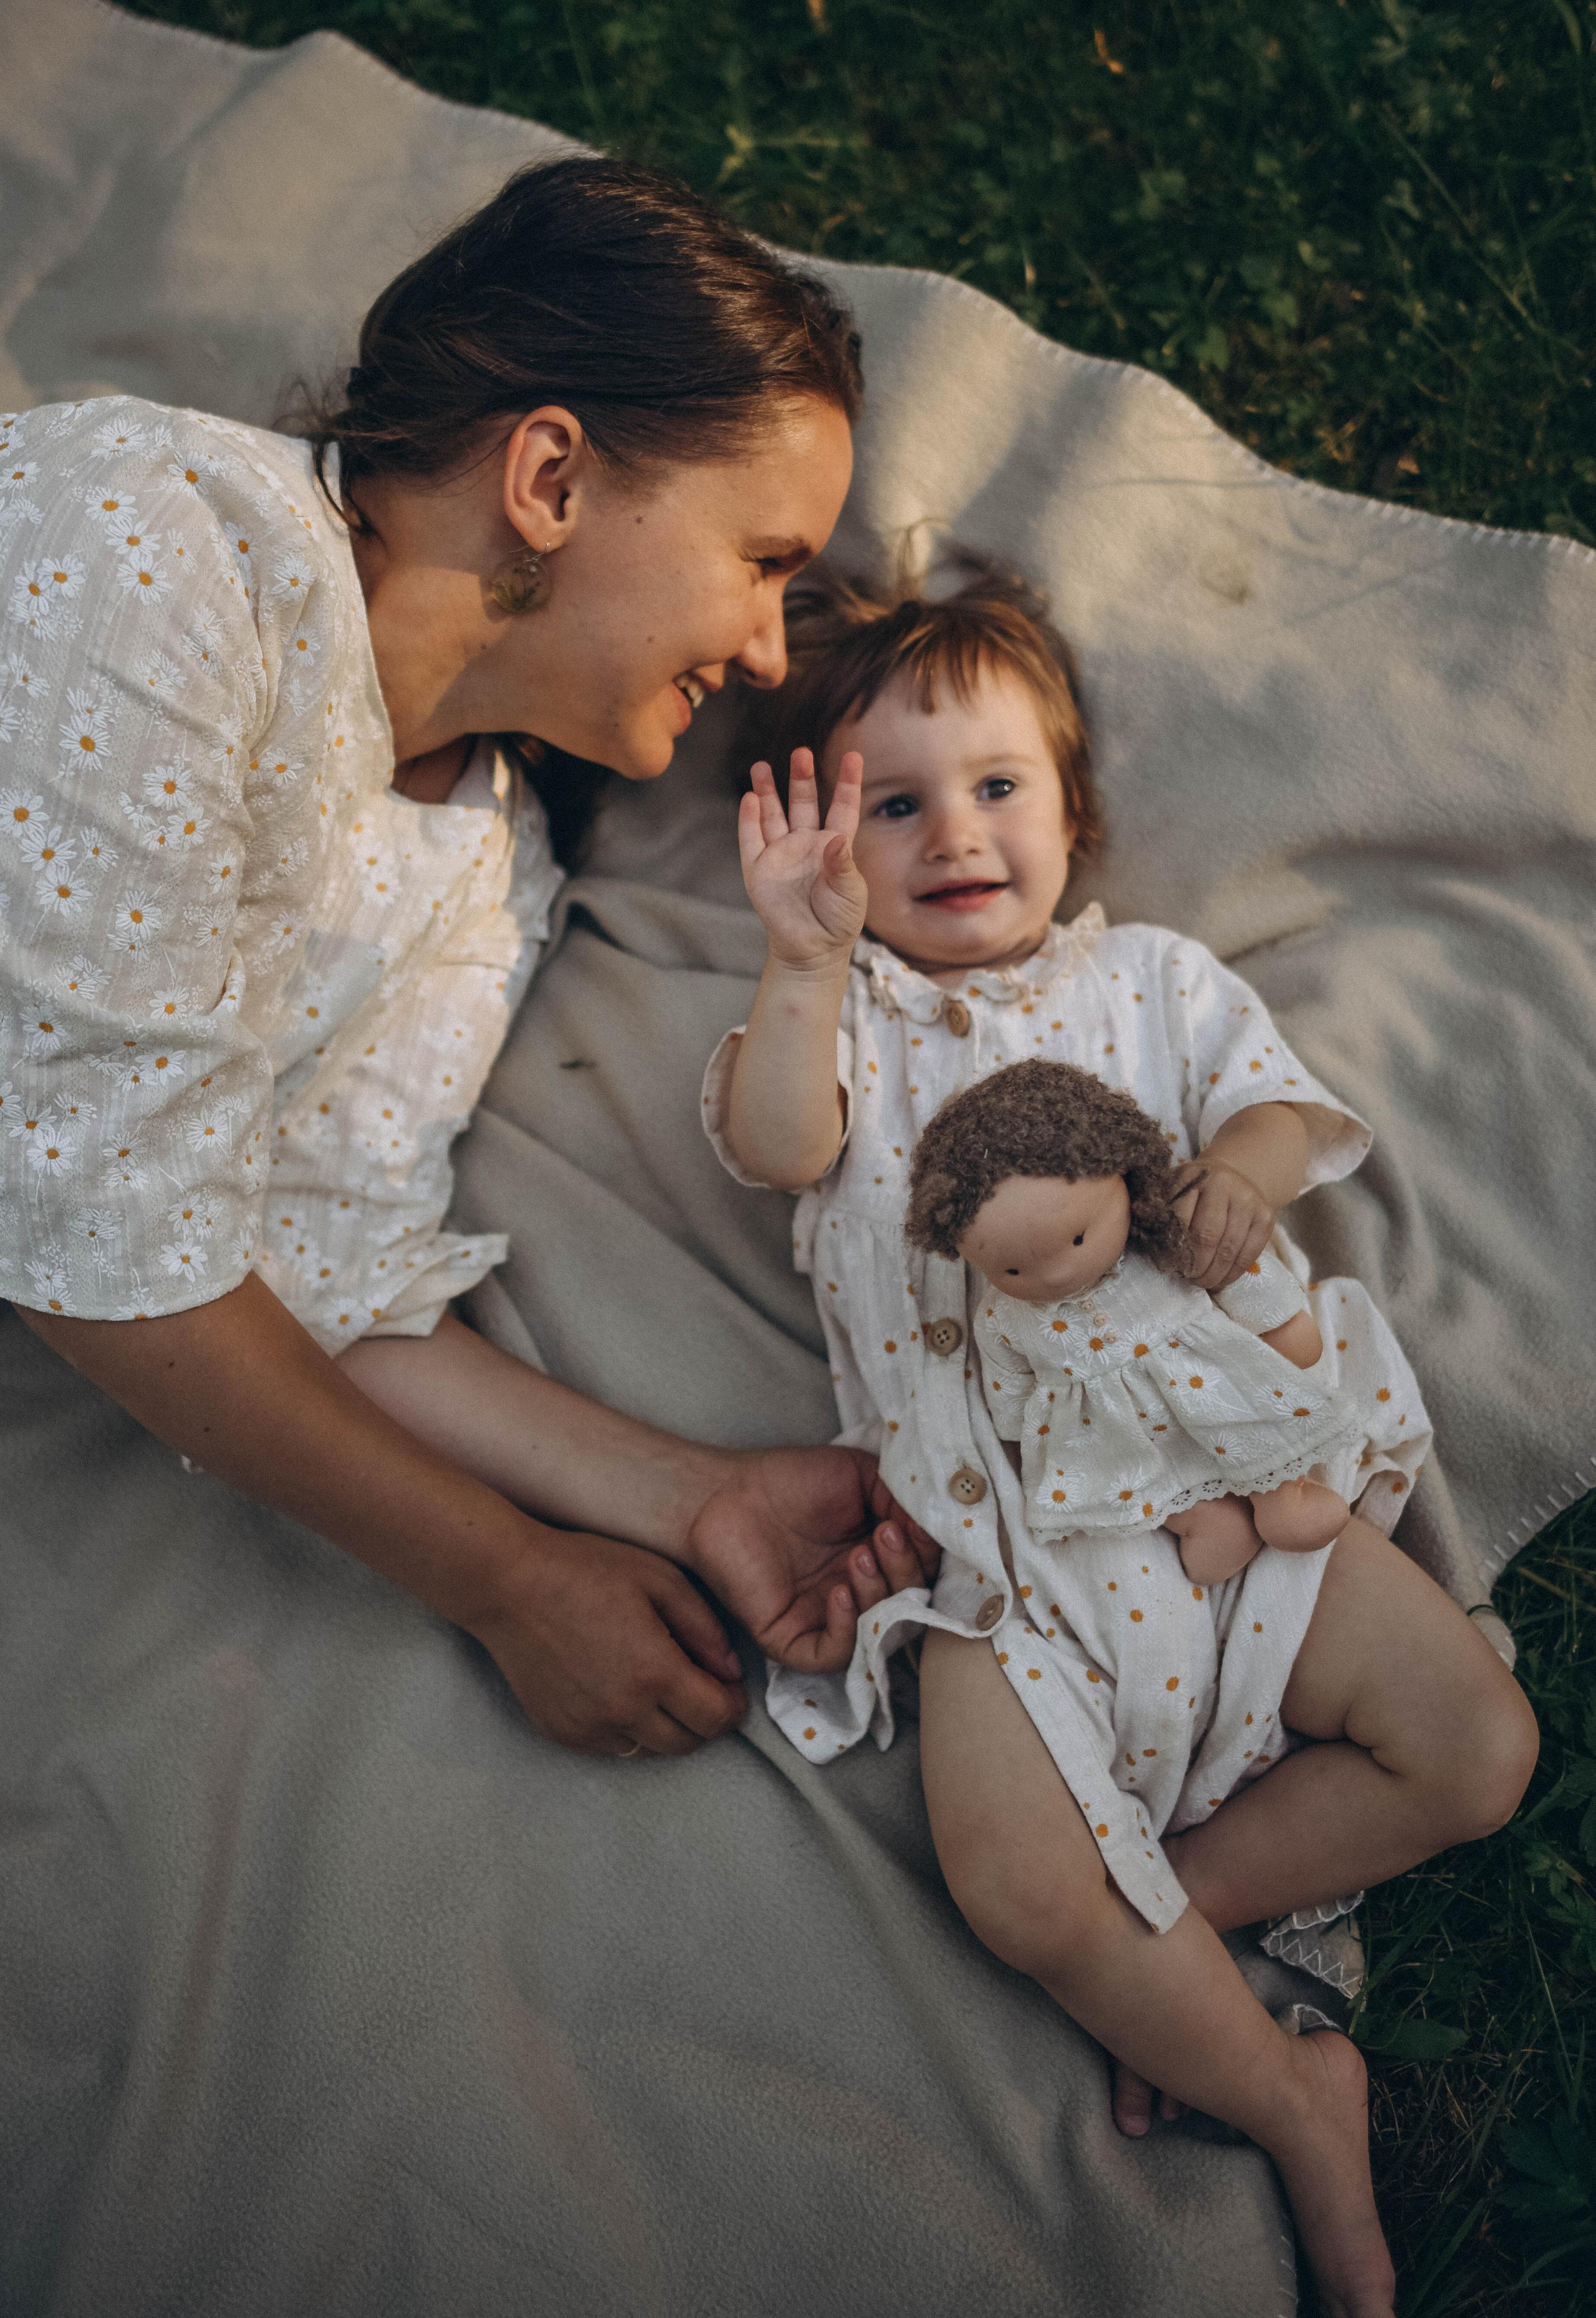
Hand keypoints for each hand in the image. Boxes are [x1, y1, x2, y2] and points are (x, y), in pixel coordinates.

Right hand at [469, 1524, 746, 1757]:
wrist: (509, 1584)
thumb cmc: (586, 1569)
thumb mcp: (660, 1578)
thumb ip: (705, 1627)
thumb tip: (732, 1670)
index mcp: (655, 1672)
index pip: (716, 1719)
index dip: (733, 1706)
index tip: (729, 1688)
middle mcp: (624, 1711)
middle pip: (687, 1743)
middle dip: (702, 1719)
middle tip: (697, 1685)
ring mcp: (589, 1727)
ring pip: (649, 1751)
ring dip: (664, 1726)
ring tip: (653, 1684)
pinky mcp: (561, 1732)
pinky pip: (611, 1746)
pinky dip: (625, 1727)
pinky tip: (615, 1688)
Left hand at [685, 1445, 939, 1675]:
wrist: (727, 1491)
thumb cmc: (792, 1481)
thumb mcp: (862, 1476)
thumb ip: (903, 1499)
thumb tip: (936, 1528)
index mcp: (878, 1558)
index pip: (921, 1573)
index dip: (924, 1555)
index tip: (911, 1524)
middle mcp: (858, 1594)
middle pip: (906, 1606)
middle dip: (904, 1572)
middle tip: (882, 1536)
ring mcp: (826, 1619)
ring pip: (875, 1632)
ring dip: (878, 1594)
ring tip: (859, 1554)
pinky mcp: (791, 1638)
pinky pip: (832, 1655)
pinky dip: (846, 1631)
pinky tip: (840, 1593)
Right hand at [738, 748, 868, 969]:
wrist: (813, 951)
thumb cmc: (839, 921)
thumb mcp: (851, 892)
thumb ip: (843, 865)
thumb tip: (835, 840)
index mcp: (835, 845)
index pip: (842, 806)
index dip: (846, 782)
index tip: (853, 756)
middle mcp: (806, 843)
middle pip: (803, 802)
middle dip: (801, 777)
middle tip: (801, 752)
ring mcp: (781, 854)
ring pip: (772, 814)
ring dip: (768, 790)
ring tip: (761, 766)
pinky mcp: (759, 870)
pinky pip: (751, 840)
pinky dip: (749, 820)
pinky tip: (750, 800)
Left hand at [1171, 1157, 1273, 1290]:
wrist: (1233, 1177)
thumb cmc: (1196, 1192)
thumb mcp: (1175, 1193)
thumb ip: (1163, 1216)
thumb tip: (1158, 1254)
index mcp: (1193, 1176)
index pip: (1180, 1218)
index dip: (1173, 1247)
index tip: (1168, 1266)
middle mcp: (1223, 1183)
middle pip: (1207, 1236)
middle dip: (1195, 1266)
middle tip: (1188, 1279)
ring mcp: (1248, 1199)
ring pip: (1229, 1249)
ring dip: (1213, 1274)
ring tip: (1202, 1283)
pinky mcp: (1266, 1217)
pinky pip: (1248, 1254)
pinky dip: (1232, 1274)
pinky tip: (1221, 1281)